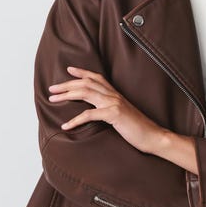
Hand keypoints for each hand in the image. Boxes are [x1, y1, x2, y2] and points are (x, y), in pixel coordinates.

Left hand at [47, 66, 162, 153]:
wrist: (153, 136)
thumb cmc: (139, 129)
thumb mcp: (124, 115)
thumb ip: (112, 110)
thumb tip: (99, 112)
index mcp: (116, 94)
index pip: (97, 78)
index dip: (82, 72)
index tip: (69, 70)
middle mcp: (114, 95)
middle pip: (86, 83)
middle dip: (66, 84)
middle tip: (52, 89)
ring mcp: (114, 103)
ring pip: (85, 93)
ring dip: (66, 95)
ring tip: (53, 99)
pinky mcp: (114, 114)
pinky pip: (90, 114)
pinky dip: (75, 120)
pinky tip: (66, 126)